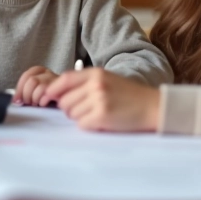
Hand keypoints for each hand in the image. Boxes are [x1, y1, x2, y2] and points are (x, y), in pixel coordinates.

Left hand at [13, 66, 59, 105]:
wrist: (68, 98)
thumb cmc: (49, 95)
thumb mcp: (36, 89)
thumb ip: (26, 91)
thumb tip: (16, 100)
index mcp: (40, 71)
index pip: (26, 76)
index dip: (19, 89)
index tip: (17, 100)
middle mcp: (48, 73)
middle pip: (32, 80)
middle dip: (27, 94)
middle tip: (28, 103)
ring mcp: (56, 81)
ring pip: (40, 87)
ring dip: (34, 99)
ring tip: (36, 104)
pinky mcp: (62, 91)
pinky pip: (48, 95)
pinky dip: (42, 102)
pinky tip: (43, 104)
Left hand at [43, 68, 159, 131]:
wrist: (152, 106)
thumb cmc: (128, 95)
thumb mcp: (107, 79)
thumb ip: (84, 82)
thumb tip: (56, 92)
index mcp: (95, 73)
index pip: (64, 79)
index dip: (53, 89)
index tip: (48, 97)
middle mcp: (95, 85)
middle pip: (64, 100)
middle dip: (69, 108)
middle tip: (84, 110)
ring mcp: (99, 101)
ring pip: (71, 113)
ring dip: (79, 117)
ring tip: (96, 114)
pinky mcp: (102, 116)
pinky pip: (81, 124)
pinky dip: (88, 125)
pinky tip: (100, 121)